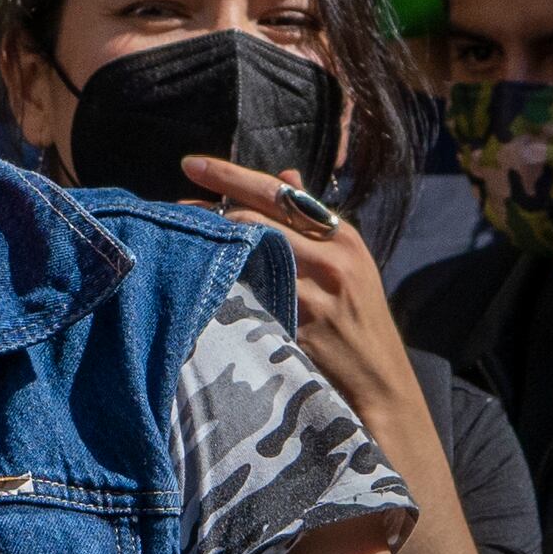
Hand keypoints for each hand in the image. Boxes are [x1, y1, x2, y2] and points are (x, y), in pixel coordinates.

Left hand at [179, 157, 445, 469]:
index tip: (190, 164)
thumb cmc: (358, 325)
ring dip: (208, 247)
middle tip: (171, 212)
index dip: (229, 174)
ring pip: (246, 255)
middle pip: (253, 220)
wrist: (381, 388)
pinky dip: (220, 287)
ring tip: (178, 243)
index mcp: (344, 238)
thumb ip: (313, 223)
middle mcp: (332, 261)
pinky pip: (247, 298)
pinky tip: (196, 285)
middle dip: (206, 213)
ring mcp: (316, 297)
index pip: (277, 193)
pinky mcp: (299, 331)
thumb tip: (283, 177)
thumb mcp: (348, 267)